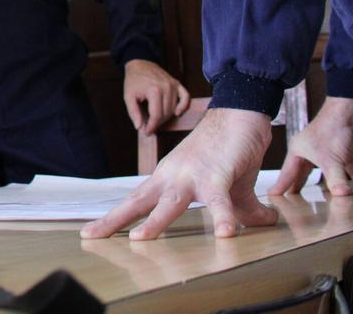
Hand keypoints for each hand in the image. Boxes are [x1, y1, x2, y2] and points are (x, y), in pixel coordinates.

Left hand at [81, 107, 277, 239]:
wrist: (240, 114)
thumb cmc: (229, 151)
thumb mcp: (227, 187)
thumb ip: (236, 209)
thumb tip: (261, 223)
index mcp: (167, 179)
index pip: (135, 202)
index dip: (114, 217)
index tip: (91, 232)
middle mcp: (172, 177)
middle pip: (138, 201)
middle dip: (114, 220)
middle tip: (90, 236)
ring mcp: (192, 175)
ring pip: (171, 202)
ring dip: (156, 221)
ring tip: (139, 239)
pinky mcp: (218, 174)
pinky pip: (220, 199)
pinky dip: (223, 216)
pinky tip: (225, 234)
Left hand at [122, 59, 189, 134]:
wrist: (140, 64)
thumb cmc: (133, 80)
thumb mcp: (128, 96)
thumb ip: (133, 112)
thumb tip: (139, 127)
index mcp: (154, 90)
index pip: (156, 115)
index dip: (152, 126)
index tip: (147, 132)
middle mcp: (166, 88)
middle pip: (166, 114)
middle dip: (157, 123)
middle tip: (149, 125)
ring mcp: (173, 85)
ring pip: (174, 108)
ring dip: (166, 116)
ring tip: (155, 118)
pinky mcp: (177, 84)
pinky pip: (186, 97)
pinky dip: (183, 106)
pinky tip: (177, 113)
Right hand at [269, 97, 352, 195]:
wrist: (350, 112)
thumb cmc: (331, 128)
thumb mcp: (331, 160)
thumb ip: (335, 180)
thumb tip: (341, 196)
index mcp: (298, 151)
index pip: (288, 173)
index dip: (281, 186)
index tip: (274, 195)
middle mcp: (310, 151)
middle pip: (304, 173)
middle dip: (302, 186)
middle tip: (295, 199)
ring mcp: (328, 151)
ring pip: (328, 172)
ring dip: (333, 184)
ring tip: (330, 198)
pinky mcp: (343, 151)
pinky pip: (349, 168)